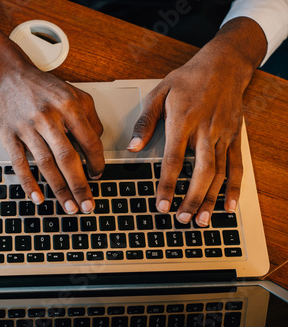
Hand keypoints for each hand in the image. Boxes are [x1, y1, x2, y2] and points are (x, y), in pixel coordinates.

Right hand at [0, 66, 104, 213]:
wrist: (7, 75)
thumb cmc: (42, 87)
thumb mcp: (74, 93)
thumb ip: (90, 117)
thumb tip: (97, 144)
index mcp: (68, 106)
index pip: (89, 142)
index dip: (96, 163)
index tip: (98, 176)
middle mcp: (48, 117)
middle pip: (67, 158)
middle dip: (80, 186)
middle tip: (88, 206)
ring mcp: (27, 127)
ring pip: (46, 164)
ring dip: (59, 189)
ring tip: (70, 207)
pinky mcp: (9, 135)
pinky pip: (20, 163)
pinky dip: (29, 183)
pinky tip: (38, 197)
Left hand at [127, 18, 266, 225]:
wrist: (224, 63)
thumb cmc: (188, 78)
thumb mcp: (160, 92)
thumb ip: (145, 122)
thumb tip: (132, 147)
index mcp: (183, 120)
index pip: (173, 159)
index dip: (167, 184)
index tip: (162, 204)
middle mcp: (206, 130)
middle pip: (200, 171)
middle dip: (191, 198)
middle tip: (183, 219)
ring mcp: (224, 134)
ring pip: (219, 172)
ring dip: (210, 198)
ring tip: (202, 220)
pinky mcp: (236, 136)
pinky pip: (237, 165)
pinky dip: (234, 187)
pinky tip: (229, 205)